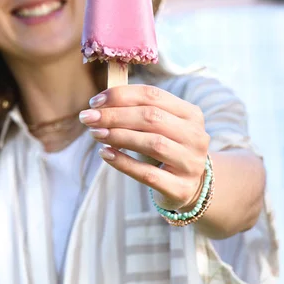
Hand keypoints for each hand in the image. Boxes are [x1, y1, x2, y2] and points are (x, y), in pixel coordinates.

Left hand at [79, 85, 210, 210]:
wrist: (191, 187)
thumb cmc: (167, 148)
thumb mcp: (160, 126)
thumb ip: (137, 111)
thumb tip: (100, 103)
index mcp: (191, 113)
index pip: (153, 95)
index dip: (121, 95)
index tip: (94, 101)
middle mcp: (195, 136)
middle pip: (152, 118)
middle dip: (115, 115)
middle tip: (88, 118)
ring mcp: (190, 163)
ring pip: (152, 143)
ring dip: (119, 136)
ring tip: (95, 134)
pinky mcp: (181, 188)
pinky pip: (148, 174)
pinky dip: (124, 162)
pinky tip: (105, 154)